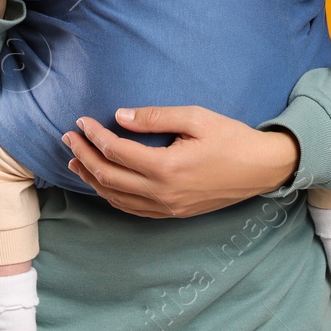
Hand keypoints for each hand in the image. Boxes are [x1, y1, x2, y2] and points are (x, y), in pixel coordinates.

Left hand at [60, 106, 300, 217]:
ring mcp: (167, 207)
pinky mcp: (173, 213)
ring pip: (116, 198)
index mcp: (166, 167)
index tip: (81, 121)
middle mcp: (162, 193)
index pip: (116, 151)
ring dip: (92, 179)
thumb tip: (120, 117)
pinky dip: (111, 196)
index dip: (94, 136)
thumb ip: (156, 117)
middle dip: (84, 156)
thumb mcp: (196, 117)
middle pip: (109, 176)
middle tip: (68, 138)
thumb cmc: (231, 138)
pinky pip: (132, 209)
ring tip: (75, 162)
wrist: (261, 169)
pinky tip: (103, 184)